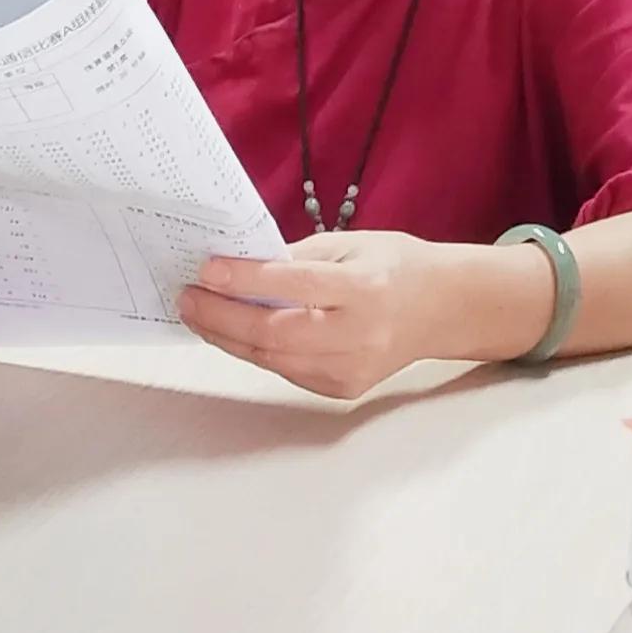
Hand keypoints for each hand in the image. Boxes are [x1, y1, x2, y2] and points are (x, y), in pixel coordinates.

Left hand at [179, 231, 460, 399]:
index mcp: (365, 288)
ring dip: (228, 337)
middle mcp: (359, 334)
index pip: (293, 285)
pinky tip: (234, 333)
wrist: (444, 310)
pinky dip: (255, 352)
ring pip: (273, 359)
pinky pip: (286, 371)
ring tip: (199, 315)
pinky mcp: (343, 389)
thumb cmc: (397, 267)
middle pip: (274, 334)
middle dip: (221, 317)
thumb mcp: (352, 243)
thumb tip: (240, 266)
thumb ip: (298, 257)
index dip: (244, 279)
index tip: (206, 269)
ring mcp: (351, 368)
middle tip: (187, 298)